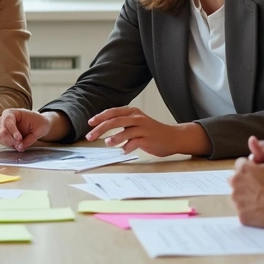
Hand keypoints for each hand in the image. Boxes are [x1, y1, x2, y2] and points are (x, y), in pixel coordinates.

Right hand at [0, 109, 52, 150]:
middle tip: (20, 145)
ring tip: (19, 145)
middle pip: (2, 131)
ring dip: (9, 143)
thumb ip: (30, 139)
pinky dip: (6, 144)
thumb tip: (20, 147)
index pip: (7, 122)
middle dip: (11, 140)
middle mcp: (3, 117)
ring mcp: (0, 125)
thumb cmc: (38, 123)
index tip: (20, 139)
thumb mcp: (39, 130)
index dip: (13, 131)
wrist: (36, 124)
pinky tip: (14, 144)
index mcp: (12, 112)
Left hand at [85, 107, 208, 155]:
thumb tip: (102, 127)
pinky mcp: (148, 139)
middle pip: (114, 121)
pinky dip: (126, 148)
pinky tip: (122, 151)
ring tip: (107, 143)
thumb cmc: (152, 131)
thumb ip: (122, 122)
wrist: (173, 137)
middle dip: (100, 129)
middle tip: (90, 136)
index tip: (90, 123)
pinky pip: (134, 143)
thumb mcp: (137, 122)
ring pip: (124, 132)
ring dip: (114, 138)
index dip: (99, 117)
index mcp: (133, 112)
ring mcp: (143, 129)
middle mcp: (137, 118)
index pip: (112, 112)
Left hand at [229, 136, 263, 229]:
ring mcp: (237, 201)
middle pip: (236, 180)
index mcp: (243, 169)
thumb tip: (253, 140)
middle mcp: (236, 184)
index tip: (261, 174)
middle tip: (262, 186)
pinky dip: (249, 210)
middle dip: (246, 181)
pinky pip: (242, 210)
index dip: (252, 168)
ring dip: (246, 195)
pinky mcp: (241, 215)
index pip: (241, 164)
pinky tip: (262, 208)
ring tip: (263, 198)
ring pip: (237, 195)